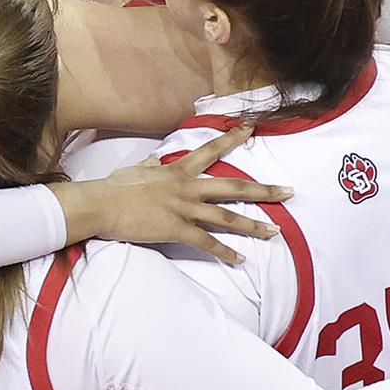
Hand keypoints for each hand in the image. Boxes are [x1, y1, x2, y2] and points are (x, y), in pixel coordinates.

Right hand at [58, 125, 288, 264]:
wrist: (101, 204)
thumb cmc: (114, 188)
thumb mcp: (135, 170)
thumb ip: (150, 166)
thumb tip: (154, 161)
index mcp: (177, 170)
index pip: (211, 150)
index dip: (232, 139)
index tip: (251, 129)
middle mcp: (186, 187)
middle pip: (233, 186)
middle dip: (263, 189)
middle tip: (288, 192)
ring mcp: (183, 208)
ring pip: (227, 217)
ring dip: (253, 225)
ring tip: (274, 231)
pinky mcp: (176, 229)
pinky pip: (206, 242)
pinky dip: (224, 252)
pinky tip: (239, 260)